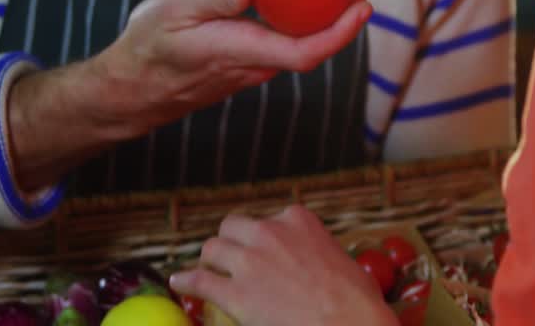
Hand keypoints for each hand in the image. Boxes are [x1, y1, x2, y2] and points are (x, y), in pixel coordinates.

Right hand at [91, 0, 369, 134]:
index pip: (305, 51)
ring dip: (333, 0)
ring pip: (306, 34)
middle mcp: (258, 63)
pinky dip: (308, 4)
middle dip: (350, 0)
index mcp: (242, 53)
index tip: (364, 5)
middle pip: (318, 38)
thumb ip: (210, 0)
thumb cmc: (149, 47)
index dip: (340, 32)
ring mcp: (257, 62)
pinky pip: (290, 31)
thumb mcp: (171, 13)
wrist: (133, 87)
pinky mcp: (251, 56)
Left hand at [170, 206, 396, 325]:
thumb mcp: (337, 258)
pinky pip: (200, 280)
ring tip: (207, 269)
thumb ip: (314, 250)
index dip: (261, 237)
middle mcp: (269, 232)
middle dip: (230, 241)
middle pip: (232, 226)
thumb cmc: (355, 300)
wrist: (348, 325)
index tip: (260, 249)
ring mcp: (250, 262)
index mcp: (297, 220)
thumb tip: (311, 262)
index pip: (267, 219)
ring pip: (212, 249)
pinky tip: (179, 282)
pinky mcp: (236, 294)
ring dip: (210, 260)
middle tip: (229, 257)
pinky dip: (187, 280)